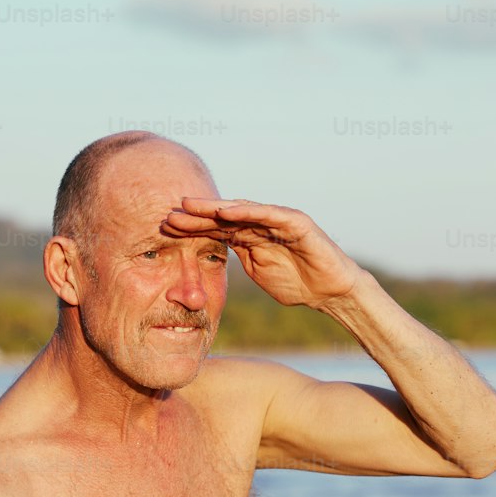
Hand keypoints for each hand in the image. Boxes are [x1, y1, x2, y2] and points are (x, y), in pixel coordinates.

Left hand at [160, 197, 359, 308]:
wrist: (331, 290)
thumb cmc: (298, 284)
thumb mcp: (259, 271)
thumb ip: (240, 258)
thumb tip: (213, 259)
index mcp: (250, 237)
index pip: (215, 230)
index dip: (191, 228)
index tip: (164, 230)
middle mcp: (261, 224)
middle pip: (223, 216)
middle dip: (196, 215)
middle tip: (169, 213)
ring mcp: (278, 220)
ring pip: (242, 211)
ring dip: (215, 208)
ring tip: (191, 206)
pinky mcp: (296, 222)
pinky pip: (269, 214)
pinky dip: (248, 211)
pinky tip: (227, 211)